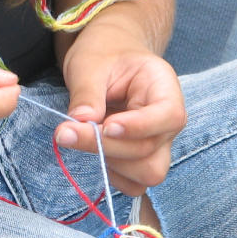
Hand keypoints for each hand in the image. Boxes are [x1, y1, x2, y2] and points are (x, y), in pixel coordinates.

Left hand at [54, 20, 185, 195]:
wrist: (108, 56)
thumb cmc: (103, 54)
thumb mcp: (89, 63)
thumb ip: (87, 92)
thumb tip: (81, 121)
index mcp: (164, 87)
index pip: (169, 116)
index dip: (139, 127)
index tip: (106, 126)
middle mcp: (167, 119)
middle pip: (151, 151)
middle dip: (108, 148)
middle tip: (67, 133)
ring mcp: (158, 142)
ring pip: (148, 172)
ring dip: (110, 163)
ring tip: (82, 138)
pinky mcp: (143, 158)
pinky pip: (136, 183)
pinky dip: (113, 175)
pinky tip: (94, 151)